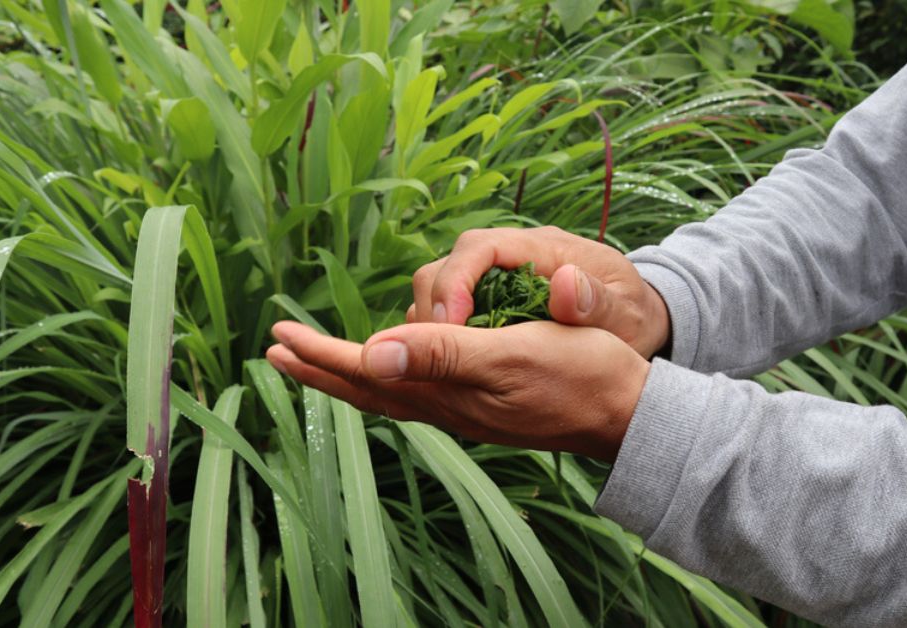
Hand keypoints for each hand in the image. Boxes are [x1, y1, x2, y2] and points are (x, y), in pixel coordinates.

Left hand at [266, 320, 651, 460]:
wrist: (628, 411)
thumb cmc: (578, 375)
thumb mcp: (510, 354)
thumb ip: (442, 353)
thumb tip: (372, 352)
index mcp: (447, 392)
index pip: (369, 372)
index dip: (322, 356)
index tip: (280, 338)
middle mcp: (448, 405)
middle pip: (369, 389)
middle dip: (322, 369)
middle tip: (278, 351)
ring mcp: (467, 408)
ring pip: (392, 391)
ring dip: (351, 373)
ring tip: (321, 359)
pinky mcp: (487, 402)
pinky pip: (420, 391)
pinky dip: (392, 377)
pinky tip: (395, 370)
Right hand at [408, 226, 670, 358]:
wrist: (637, 321)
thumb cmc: (632, 318)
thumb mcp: (625, 316)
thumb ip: (597, 302)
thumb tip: (564, 281)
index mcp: (544, 248)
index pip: (480, 247)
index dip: (456, 281)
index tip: (451, 325)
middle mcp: (513, 253)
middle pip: (450, 262)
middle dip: (435, 303)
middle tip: (435, 351)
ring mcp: (499, 275)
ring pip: (443, 283)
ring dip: (432, 320)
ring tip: (436, 361)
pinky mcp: (491, 296)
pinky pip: (452, 305)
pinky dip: (440, 331)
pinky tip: (446, 362)